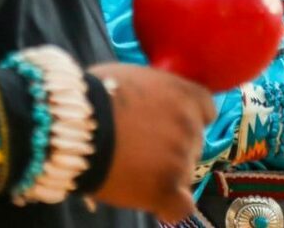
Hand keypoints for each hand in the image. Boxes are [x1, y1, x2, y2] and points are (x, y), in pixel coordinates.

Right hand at [89, 63, 213, 221]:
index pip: (207, 111)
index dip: (188, 119)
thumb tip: (153, 101)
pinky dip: (169, 205)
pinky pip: (181, 206)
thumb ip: (155, 92)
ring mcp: (181, 160)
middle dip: (172, 146)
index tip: (168, 124)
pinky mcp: (166, 189)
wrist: (77, 125)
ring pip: (184, 174)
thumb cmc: (96, 94)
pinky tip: (153, 200)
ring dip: (164, 174)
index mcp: (185, 95)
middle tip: (141, 147)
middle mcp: (190, 127)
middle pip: (194, 143)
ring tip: (132, 169)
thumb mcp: (134, 77)